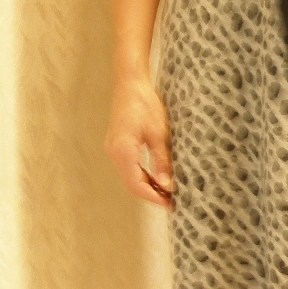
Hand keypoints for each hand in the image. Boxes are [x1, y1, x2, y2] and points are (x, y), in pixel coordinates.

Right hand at [103, 76, 175, 209]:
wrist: (130, 84)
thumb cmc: (146, 104)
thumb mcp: (159, 134)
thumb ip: (162, 161)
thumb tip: (167, 186)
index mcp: (123, 151)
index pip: (137, 185)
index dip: (154, 197)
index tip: (171, 204)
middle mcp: (114, 152)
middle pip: (132, 184)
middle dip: (152, 195)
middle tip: (173, 202)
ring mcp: (114, 149)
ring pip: (130, 177)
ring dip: (148, 186)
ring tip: (168, 193)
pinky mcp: (117, 145)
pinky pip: (129, 167)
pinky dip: (143, 176)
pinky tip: (157, 179)